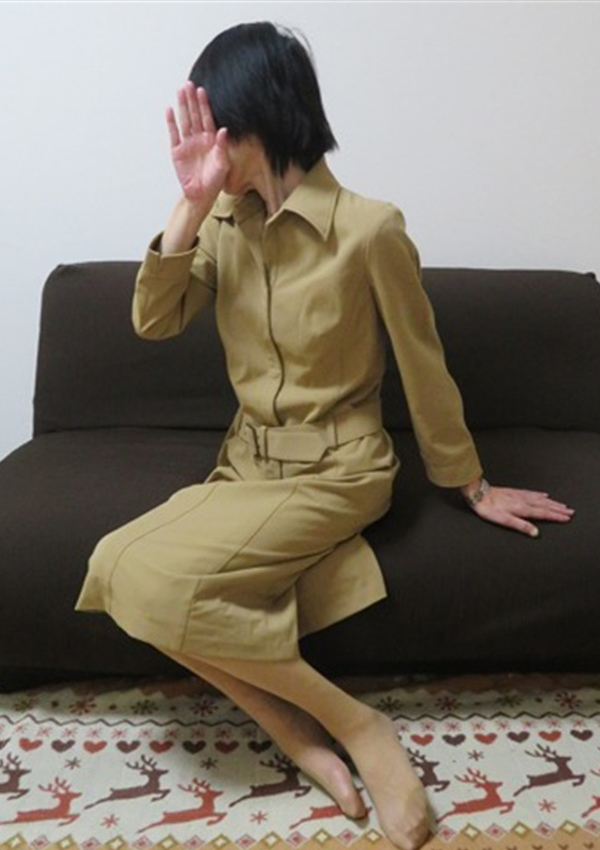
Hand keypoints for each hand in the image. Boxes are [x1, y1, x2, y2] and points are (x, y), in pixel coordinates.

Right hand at [166, 82, 229, 206]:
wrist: (201, 195)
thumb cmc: (215, 181)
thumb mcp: (223, 164)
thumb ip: (222, 147)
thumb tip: (224, 130)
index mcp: (211, 140)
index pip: (207, 118)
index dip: (204, 105)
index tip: (201, 91)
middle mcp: (199, 139)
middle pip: (194, 115)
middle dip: (191, 100)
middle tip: (188, 84)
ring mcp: (187, 144)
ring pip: (184, 121)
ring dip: (182, 106)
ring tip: (180, 91)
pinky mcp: (177, 151)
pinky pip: (174, 134)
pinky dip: (171, 122)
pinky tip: (170, 110)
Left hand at [461, 479, 574, 537]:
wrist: (478, 493)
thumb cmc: (489, 508)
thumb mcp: (504, 520)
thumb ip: (521, 526)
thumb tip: (535, 533)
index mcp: (522, 509)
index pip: (543, 513)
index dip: (556, 516)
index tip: (567, 518)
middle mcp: (523, 501)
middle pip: (545, 505)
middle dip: (558, 509)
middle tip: (570, 511)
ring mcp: (519, 495)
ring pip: (540, 499)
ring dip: (552, 502)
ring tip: (561, 504)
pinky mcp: (514, 491)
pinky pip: (532, 493)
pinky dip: (540, 495)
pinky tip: (544, 494)